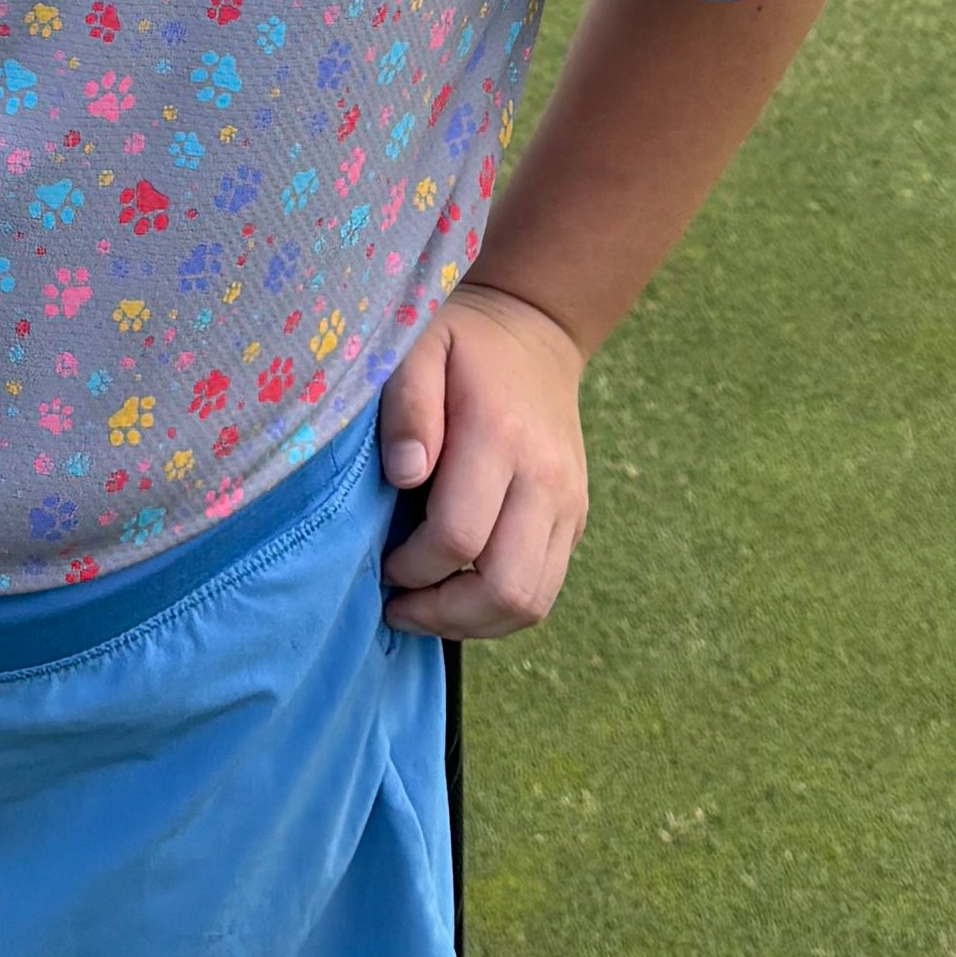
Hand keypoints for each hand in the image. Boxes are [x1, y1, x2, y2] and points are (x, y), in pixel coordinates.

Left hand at [377, 280, 589, 637]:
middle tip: (398, 603)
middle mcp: (546, 479)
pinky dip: (497, 609)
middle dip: (442, 613)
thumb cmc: (460, 346)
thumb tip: (405, 475)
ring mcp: (568, 504)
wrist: (533, 333)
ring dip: (471, 623)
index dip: (412, 567)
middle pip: (505, 588)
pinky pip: (544, 591)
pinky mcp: (575, 520)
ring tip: (425, 607)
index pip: (459, 538)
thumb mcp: (418, 350)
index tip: (381, 561)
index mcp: (500, 437)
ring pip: (530, 603)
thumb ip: (407, 407)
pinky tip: (458, 592)